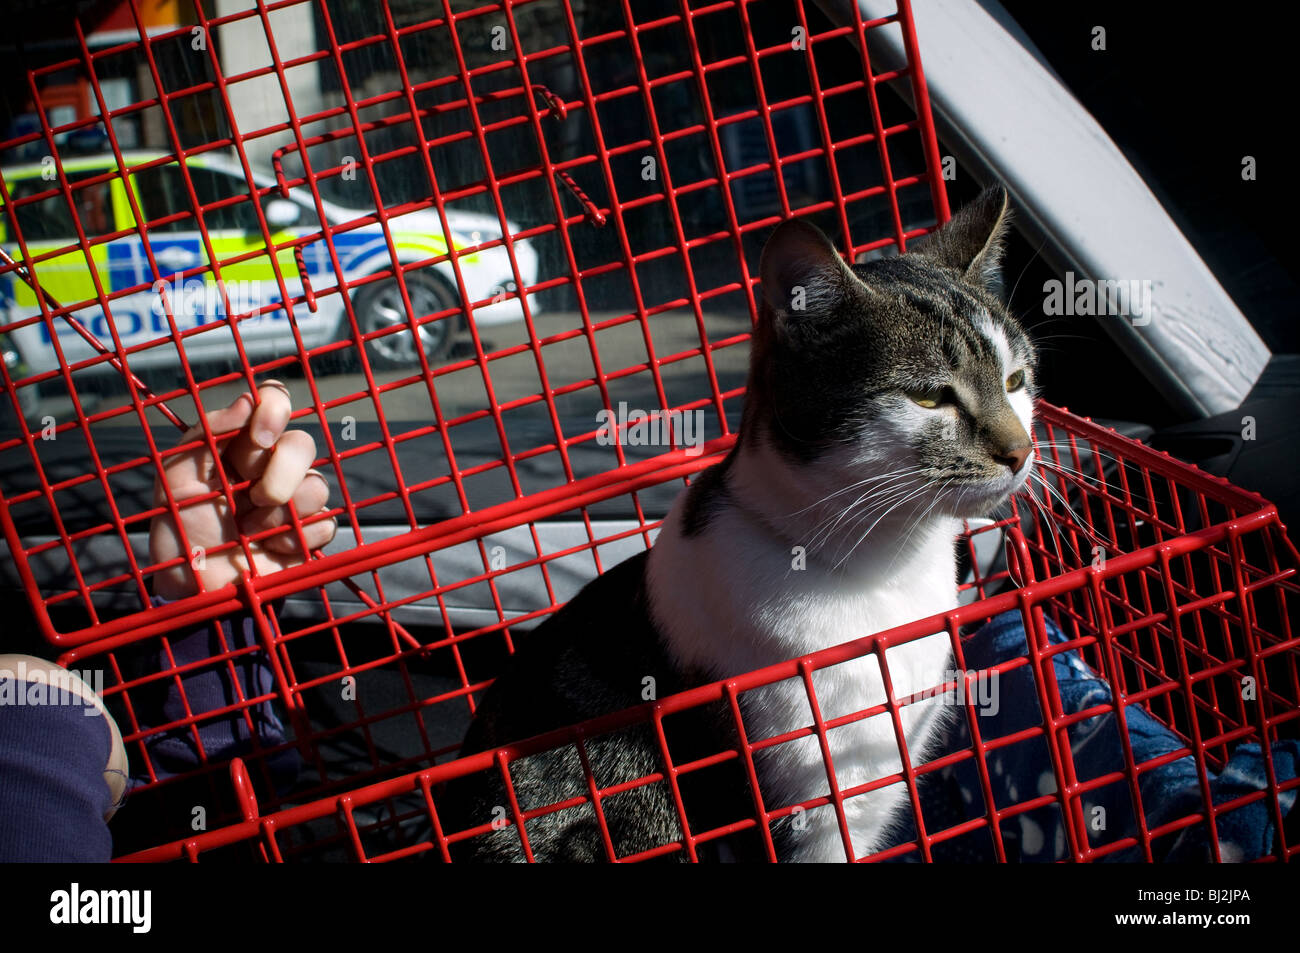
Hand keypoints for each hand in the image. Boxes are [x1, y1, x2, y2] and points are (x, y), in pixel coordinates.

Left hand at [148, 380, 336, 600]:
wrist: (195, 588)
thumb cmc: (181, 530)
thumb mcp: (175, 478)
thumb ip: (205, 433)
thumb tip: (246, 400)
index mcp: (239, 443)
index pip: (274, 401)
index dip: (275, 410)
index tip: (257, 439)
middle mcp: (271, 465)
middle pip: (303, 443)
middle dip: (280, 472)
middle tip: (251, 499)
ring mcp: (294, 499)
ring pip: (318, 485)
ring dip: (281, 512)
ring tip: (251, 530)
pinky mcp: (310, 533)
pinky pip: (325, 523)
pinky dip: (294, 538)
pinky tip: (269, 548)